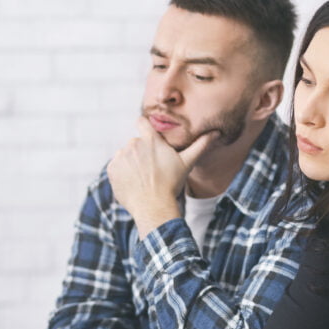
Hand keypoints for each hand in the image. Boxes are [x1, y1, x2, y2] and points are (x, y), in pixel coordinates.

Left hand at [107, 117, 216, 237]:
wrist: (154, 206)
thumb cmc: (172, 184)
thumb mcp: (187, 163)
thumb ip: (200, 145)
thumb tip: (216, 132)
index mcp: (150, 140)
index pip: (141, 122)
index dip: (143, 127)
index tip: (147, 135)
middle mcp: (133, 144)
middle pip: (135, 144)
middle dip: (141, 153)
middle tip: (151, 170)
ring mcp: (121, 156)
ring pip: (125, 156)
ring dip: (131, 163)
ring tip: (142, 178)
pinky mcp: (112, 169)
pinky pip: (116, 167)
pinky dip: (122, 173)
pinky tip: (133, 183)